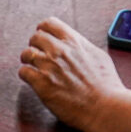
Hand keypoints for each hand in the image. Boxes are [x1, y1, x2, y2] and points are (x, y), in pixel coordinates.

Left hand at [18, 17, 125, 131]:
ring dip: (28, 59)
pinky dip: (25, 74)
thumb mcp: (98, 55)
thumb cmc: (106, 85)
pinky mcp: (42, 84)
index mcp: (73, 41)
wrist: (105, 107)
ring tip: (31, 65)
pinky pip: (24, 72)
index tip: (42, 35)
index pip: (49, 23)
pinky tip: (31, 79)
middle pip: (35, 37)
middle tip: (36, 52)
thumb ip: (83, 46)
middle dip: (35, 44)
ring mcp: (49, 67)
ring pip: (26, 53)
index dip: (43, 29)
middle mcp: (59, 51)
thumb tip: (75, 44)